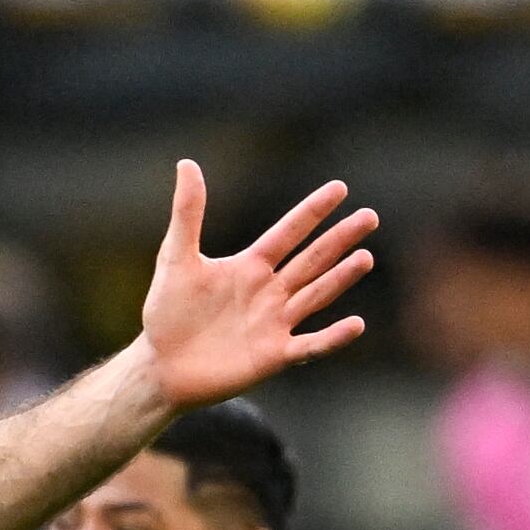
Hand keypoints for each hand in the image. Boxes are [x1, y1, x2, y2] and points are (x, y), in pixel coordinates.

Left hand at [132, 166, 379, 412]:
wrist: (160, 366)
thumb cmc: (166, 313)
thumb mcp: (176, 258)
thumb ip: (188, 214)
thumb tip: (187, 163)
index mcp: (250, 266)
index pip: (289, 232)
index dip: (313, 211)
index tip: (340, 188)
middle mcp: (269, 292)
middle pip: (312, 260)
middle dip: (339, 239)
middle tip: (369, 217)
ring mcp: (275, 323)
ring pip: (316, 296)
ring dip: (340, 278)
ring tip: (365, 258)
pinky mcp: (274, 355)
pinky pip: (310, 345)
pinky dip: (332, 338)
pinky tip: (356, 324)